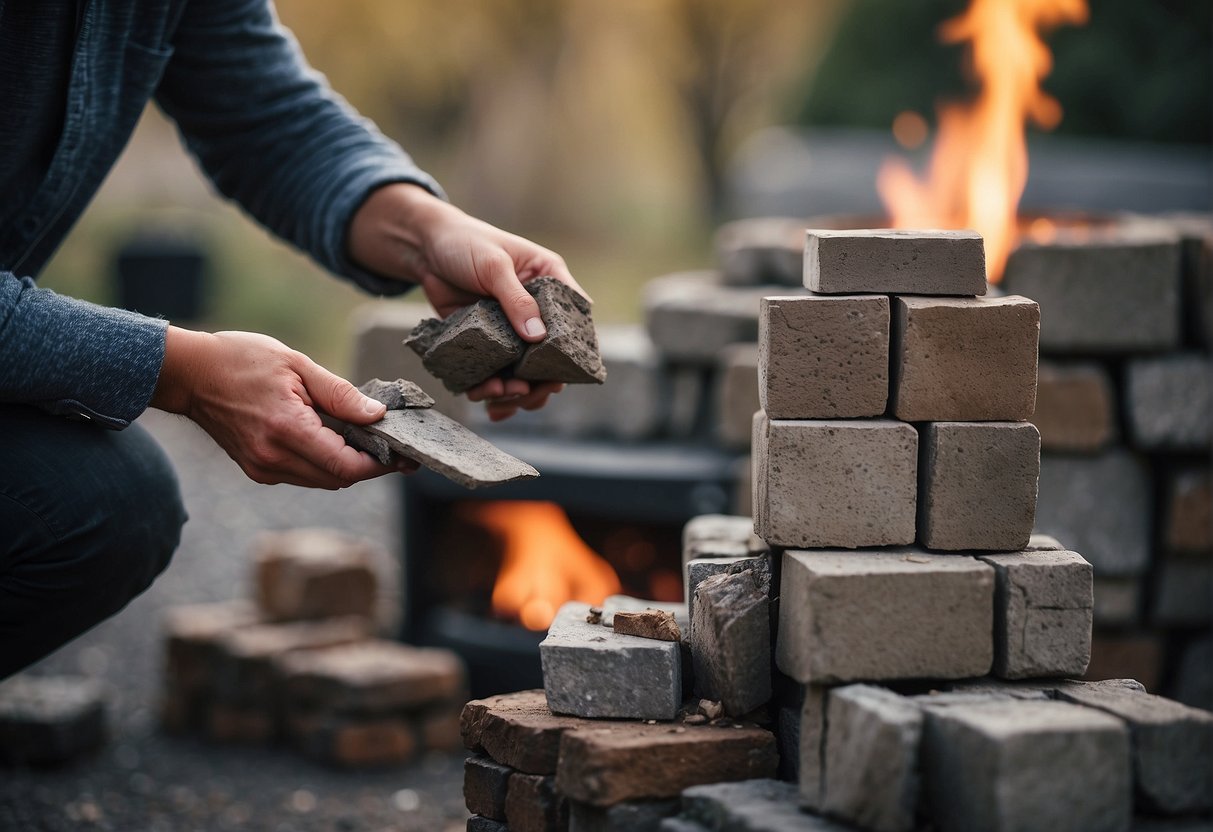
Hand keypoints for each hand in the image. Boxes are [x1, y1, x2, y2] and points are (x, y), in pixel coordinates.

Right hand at [151, 328, 412, 488]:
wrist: (189, 374)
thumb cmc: (241, 360)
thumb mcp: (297, 364)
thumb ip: (340, 394)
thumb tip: (378, 415)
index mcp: (286, 430)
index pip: (346, 467)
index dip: (380, 466)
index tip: (403, 456)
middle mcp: (273, 458)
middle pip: (339, 480)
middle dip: (370, 467)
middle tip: (395, 448)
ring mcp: (263, 468)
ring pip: (323, 481)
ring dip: (348, 466)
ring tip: (369, 440)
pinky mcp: (257, 470)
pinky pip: (304, 475)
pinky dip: (325, 463)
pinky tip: (335, 440)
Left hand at [348, 183, 587, 412]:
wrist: (423, 248)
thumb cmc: (466, 241)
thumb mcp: (493, 265)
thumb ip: (516, 300)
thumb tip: (537, 337)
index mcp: (550, 283)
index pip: (574, 322)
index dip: (572, 352)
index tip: (559, 374)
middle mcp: (536, 310)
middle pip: (551, 357)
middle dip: (539, 382)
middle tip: (523, 393)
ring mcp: (512, 329)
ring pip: (524, 371)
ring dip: (515, 392)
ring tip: (498, 397)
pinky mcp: (487, 342)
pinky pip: (495, 371)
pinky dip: (489, 388)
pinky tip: (482, 394)